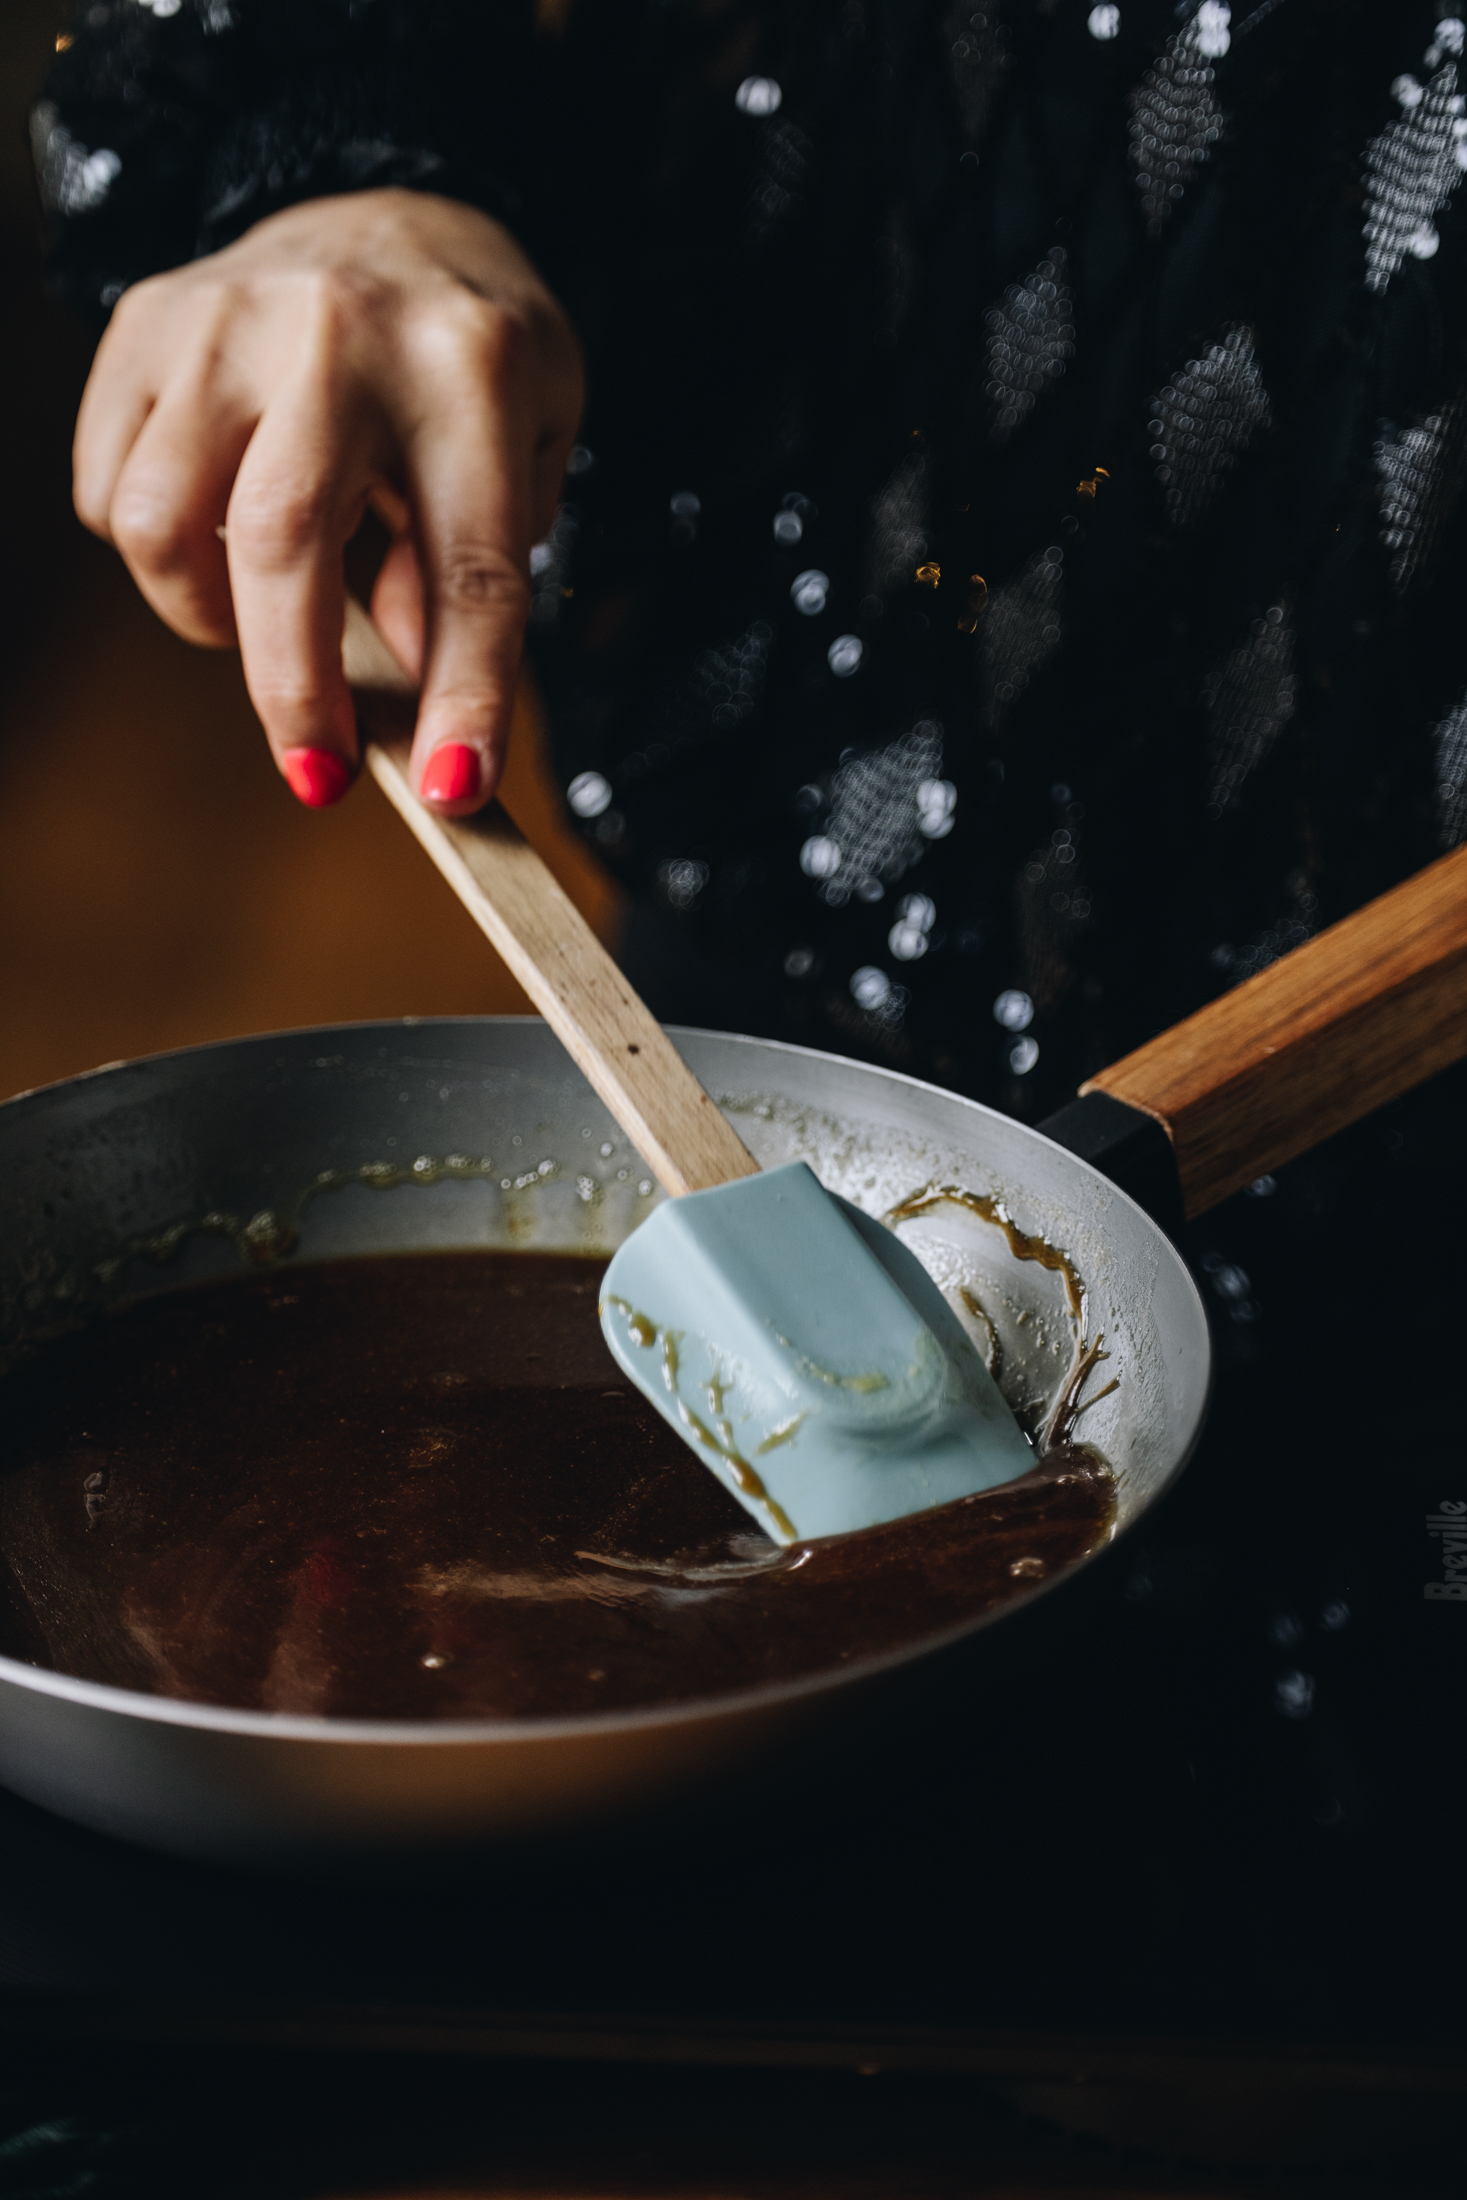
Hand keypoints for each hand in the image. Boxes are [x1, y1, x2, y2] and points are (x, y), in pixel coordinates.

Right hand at [73, 189, 583, 812]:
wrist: (387, 211)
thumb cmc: (467, 360)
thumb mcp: (530, 449)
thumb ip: (478, 567)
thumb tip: (410, 687)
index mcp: (469, 365)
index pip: (471, 564)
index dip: (463, 694)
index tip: (451, 790)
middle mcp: (338, 330)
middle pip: (282, 540)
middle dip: (294, 688)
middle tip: (316, 772)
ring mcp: (224, 320)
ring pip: (159, 521)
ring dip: (205, 614)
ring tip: (263, 614)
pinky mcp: (143, 326)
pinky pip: (106, 490)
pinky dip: (153, 552)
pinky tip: (215, 532)